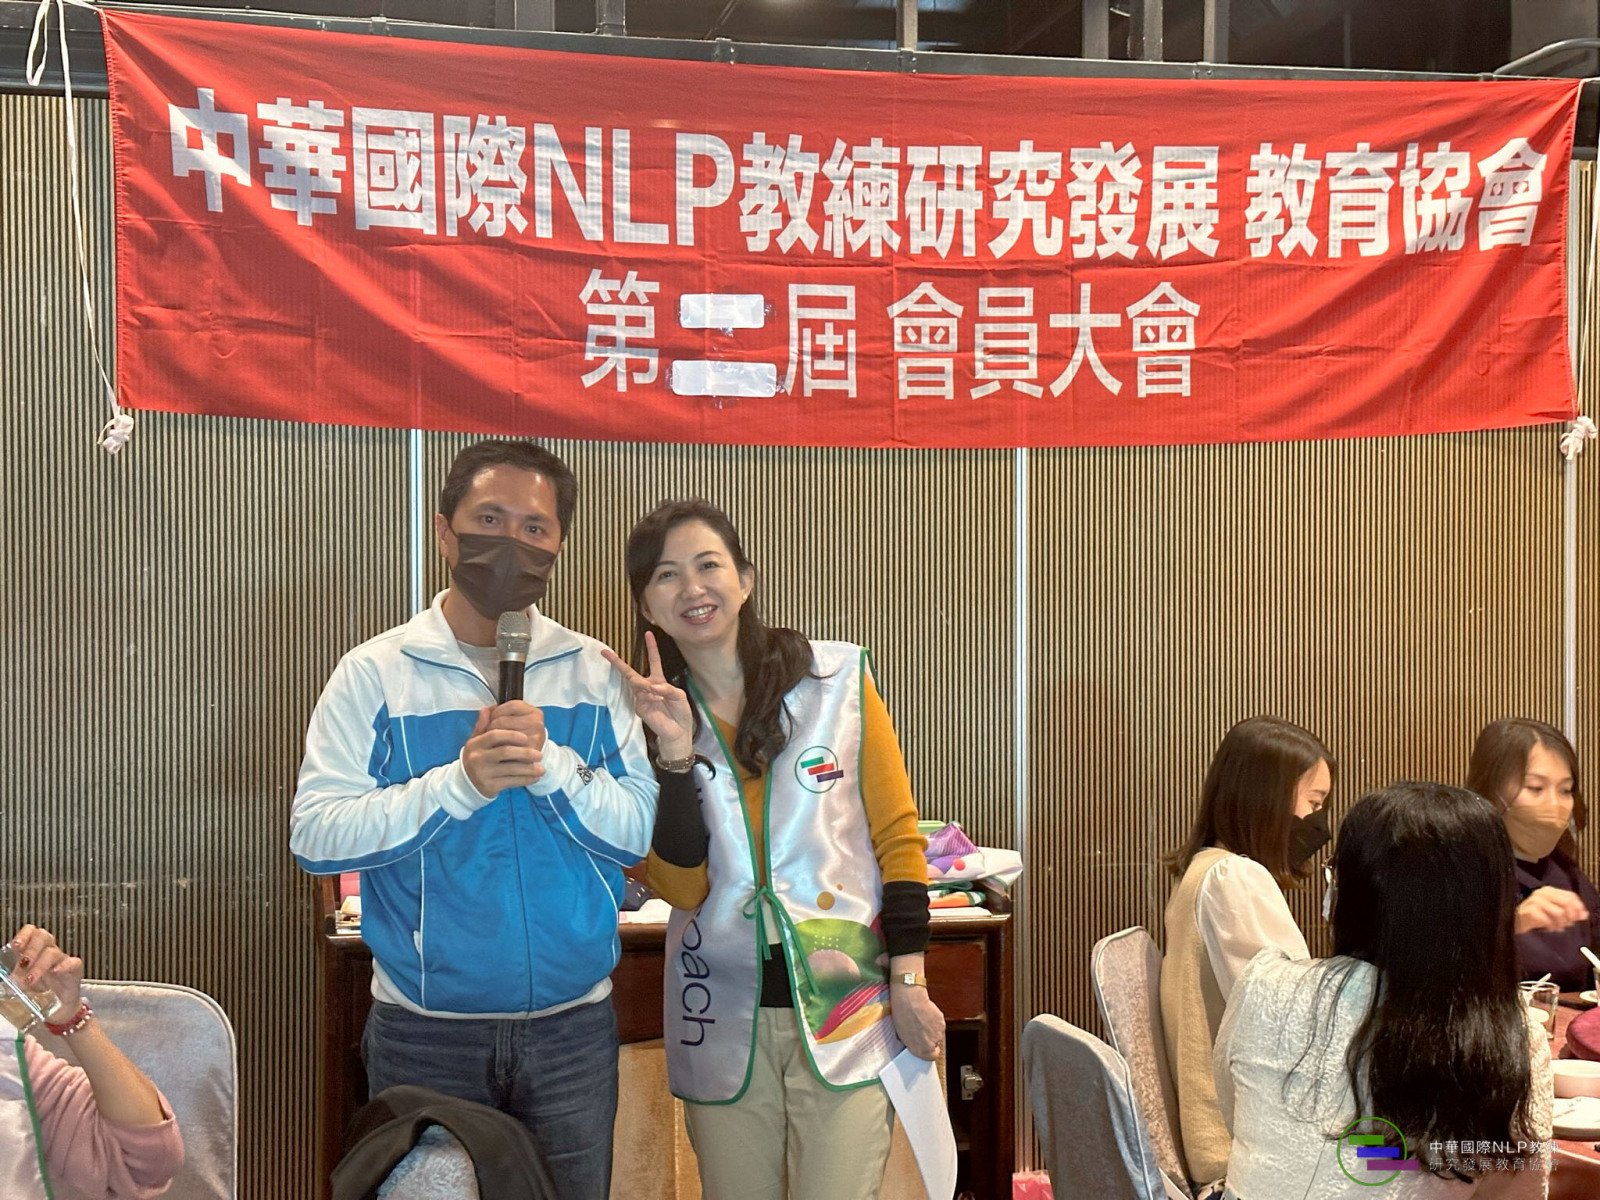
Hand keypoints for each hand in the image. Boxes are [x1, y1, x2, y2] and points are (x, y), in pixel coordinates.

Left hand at [8, 925, 82, 1014]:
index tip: (16, 945)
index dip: (24, 935)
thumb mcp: (20, 985)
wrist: (58, 1007)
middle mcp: (47, 952)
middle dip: (31, 949)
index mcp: (33, 952)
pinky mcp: (74, 970)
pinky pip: (73, 962)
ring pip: (53, 952)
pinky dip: (64, 965)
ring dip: (40, 965)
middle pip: (43, 936)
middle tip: (24, 963)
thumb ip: (13, 981)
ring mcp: (62, 960)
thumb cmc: (39, 993)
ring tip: (30, 979)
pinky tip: (55, 972)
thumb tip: (5, 982)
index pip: (31, 932)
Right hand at [461, 706, 543, 797]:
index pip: (494, 735)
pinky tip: (535, 777)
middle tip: (539, 754)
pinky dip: (525, 780)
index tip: (526, 737)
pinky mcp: (490, 786)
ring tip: (542, 768)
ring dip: (529, 769)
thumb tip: (488, 709)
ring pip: (511, 769)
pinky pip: (512, 782)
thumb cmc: (477, 758)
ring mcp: (484, 773)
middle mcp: (478, 758)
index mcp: (476, 744)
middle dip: (525, 753)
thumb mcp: (476, 741)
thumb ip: (483, 725)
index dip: (511, 735)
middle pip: (505, 752)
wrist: (466, 783)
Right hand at [602, 633, 693, 758]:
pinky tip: (659, 701)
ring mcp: (642, 698)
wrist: (678, 732)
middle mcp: (648, 687)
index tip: (648, 633)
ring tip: (658, 694)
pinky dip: (651, 696)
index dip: (651, 647)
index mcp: (659, 681)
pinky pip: (643, 696)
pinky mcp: (640, 707)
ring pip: (637, 683)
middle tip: (605, 652)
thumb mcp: (679, 696)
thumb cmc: (680, 713)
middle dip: (617, 662)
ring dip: (647, 686)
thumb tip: (653, 687)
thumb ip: (668, 689)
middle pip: (630, 672)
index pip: (654, 661)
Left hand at [890, 978, 943, 1060]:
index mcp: (920, 1050)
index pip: (931, 1057)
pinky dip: (935, 1020)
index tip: (926, 1046)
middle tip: (923, 1029)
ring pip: (938, 1033)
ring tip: (923, 1020)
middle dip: (931, 1038)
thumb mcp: (902, 1035)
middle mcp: (930, 1045)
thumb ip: (912, 1042)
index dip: (929, 1051)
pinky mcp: (942, 1022)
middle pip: (935, 1044)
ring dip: (933, 1028)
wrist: (910, 1001)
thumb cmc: (902, 1016)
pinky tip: (927, 1014)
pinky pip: (940, 1023)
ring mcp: (938, 1033)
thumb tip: (914, 1041)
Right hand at [1516, 886, 1588, 934]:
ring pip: (1559, 912)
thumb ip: (1569, 912)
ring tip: (1557, 927)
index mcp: (1549, 890)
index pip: (1570, 895)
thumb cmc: (1535, 916)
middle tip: (1568, 924)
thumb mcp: (1554, 912)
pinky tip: (1548, 928)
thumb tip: (1584, 914)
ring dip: (1561, 923)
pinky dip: (1551, 926)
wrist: (1514, 921)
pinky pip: (1548, 920)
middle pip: (1566, 903)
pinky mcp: (1529, 911)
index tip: (1580, 918)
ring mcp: (1534, 901)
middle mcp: (1541, 893)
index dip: (1578, 907)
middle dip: (1570, 916)